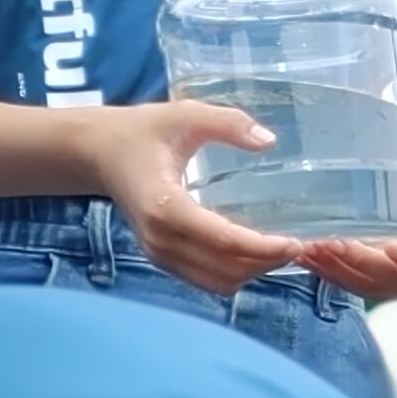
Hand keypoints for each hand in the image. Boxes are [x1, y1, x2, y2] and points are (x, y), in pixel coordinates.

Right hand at [97, 95, 309, 299]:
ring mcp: (160, 254)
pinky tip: (256, 254)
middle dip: (266, 263)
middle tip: (298, 245)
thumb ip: (227, 123)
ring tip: (281, 252)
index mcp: (165, 207)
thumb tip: (268, 140)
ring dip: (253, 272)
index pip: (223, 241)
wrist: (98, 153)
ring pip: (218, 281)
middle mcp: (161, 240)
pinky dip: (235, 273)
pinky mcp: (163, 259)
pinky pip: (206, 279)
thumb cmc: (141, 131)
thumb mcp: (184, 115)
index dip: (263, 248)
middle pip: (226, 269)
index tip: (295, 242)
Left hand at [273, 126, 396, 306]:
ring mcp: (386, 287)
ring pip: (361, 284)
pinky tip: (302, 252)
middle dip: (360, 262)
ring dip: (335, 268)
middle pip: (388, 278)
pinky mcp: (362, 287)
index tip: (394, 247)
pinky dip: (322, 269)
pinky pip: (341, 282)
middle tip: (334, 243)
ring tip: (311, 246)